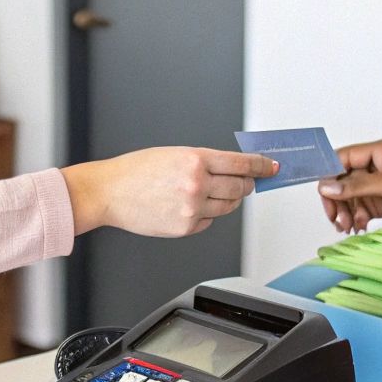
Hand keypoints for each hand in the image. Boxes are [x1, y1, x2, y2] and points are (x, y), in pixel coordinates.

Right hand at [61, 147, 276, 237]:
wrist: (110, 193)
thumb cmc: (137, 171)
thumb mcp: (174, 154)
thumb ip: (205, 161)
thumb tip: (233, 169)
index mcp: (195, 160)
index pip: (241, 164)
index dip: (261, 166)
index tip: (271, 168)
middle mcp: (197, 184)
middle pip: (240, 187)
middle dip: (247, 184)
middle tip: (247, 182)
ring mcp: (192, 208)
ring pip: (227, 206)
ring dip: (227, 199)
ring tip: (209, 192)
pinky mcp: (186, 227)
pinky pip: (209, 221)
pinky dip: (206, 214)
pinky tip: (189, 206)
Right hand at [315, 139, 381, 234]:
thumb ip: (357, 186)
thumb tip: (328, 187)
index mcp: (377, 152)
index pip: (342, 159)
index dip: (328, 175)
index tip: (322, 193)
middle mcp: (375, 167)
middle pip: (342, 181)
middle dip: (336, 200)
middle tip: (335, 218)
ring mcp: (379, 186)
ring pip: (350, 198)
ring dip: (345, 212)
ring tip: (347, 226)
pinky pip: (361, 209)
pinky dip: (356, 219)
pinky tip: (358, 227)